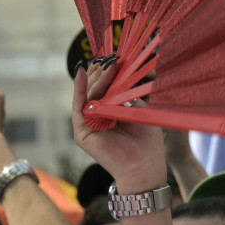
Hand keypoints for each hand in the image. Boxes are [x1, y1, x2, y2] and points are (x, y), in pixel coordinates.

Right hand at [69, 66, 165, 193]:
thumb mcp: (137, 108)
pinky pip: (78, 107)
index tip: (115, 58)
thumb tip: (116, 68)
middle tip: (111, 61)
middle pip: (94, 89)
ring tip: (105, 67)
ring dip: (96, 79)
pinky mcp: (82, 133)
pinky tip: (83, 74)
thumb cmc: (146, 141)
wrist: (144, 166)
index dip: (107, 72)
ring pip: (86, 95)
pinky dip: (79, 89)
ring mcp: (88, 125)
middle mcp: (97, 117)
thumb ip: (124, 92)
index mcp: (111, 112)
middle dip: (101, 73)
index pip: (105, 88)